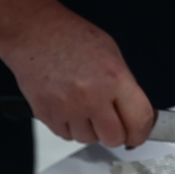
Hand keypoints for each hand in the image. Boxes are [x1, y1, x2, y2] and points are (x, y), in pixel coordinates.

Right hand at [4, 10, 153, 147]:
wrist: (34, 33)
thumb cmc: (70, 38)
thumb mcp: (111, 54)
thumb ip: (124, 87)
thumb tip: (132, 112)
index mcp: (114, 78)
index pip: (139, 121)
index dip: (140, 132)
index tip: (137, 134)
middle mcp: (91, 96)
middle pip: (113, 138)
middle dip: (114, 133)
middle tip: (109, 120)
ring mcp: (68, 109)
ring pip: (88, 140)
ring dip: (89, 129)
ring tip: (82, 105)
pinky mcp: (48, 116)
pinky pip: (67, 136)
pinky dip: (69, 126)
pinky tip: (67, 106)